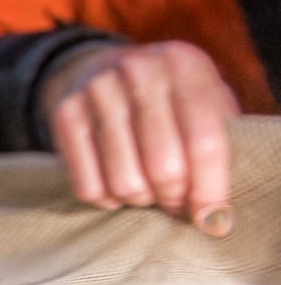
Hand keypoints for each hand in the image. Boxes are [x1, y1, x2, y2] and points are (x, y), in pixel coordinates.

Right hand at [42, 41, 237, 235]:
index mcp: (186, 64)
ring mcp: (98, 90)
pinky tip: (116, 187)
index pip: (204, 141)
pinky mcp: (65, 114)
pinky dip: (107, 200)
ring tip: (147, 191)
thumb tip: (215, 215)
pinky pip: (88, 187)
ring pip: (125, 182)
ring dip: (140, 199)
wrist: (103, 68)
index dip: (210, 188)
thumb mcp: (206, 101)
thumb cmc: (168, 100)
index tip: (211, 220)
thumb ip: (219, 145)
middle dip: (173, 197)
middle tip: (174, 202)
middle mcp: (140, 70)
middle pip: (164, 168)